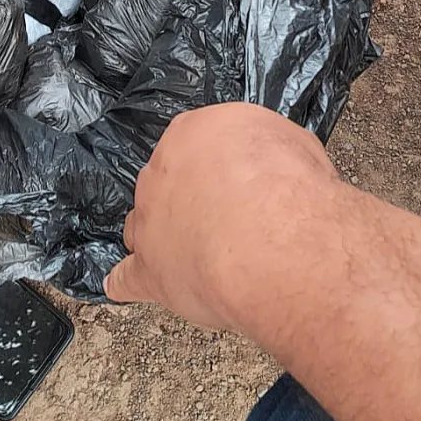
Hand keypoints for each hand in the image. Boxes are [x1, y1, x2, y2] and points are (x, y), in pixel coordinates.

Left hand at [103, 103, 338, 333]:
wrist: (274, 239)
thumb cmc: (290, 189)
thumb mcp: (293, 143)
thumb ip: (269, 150)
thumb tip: (273, 163)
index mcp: (194, 133)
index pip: (194, 144)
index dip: (214, 168)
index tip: (234, 182)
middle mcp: (162, 170)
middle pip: (164, 183)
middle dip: (186, 200)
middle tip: (221, 222)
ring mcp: (149, 220)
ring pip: (140, 224)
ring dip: (156, 236)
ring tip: (181, 252)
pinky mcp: (148, 269)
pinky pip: (126, 278)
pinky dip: (127, 283)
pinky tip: (126, 287)